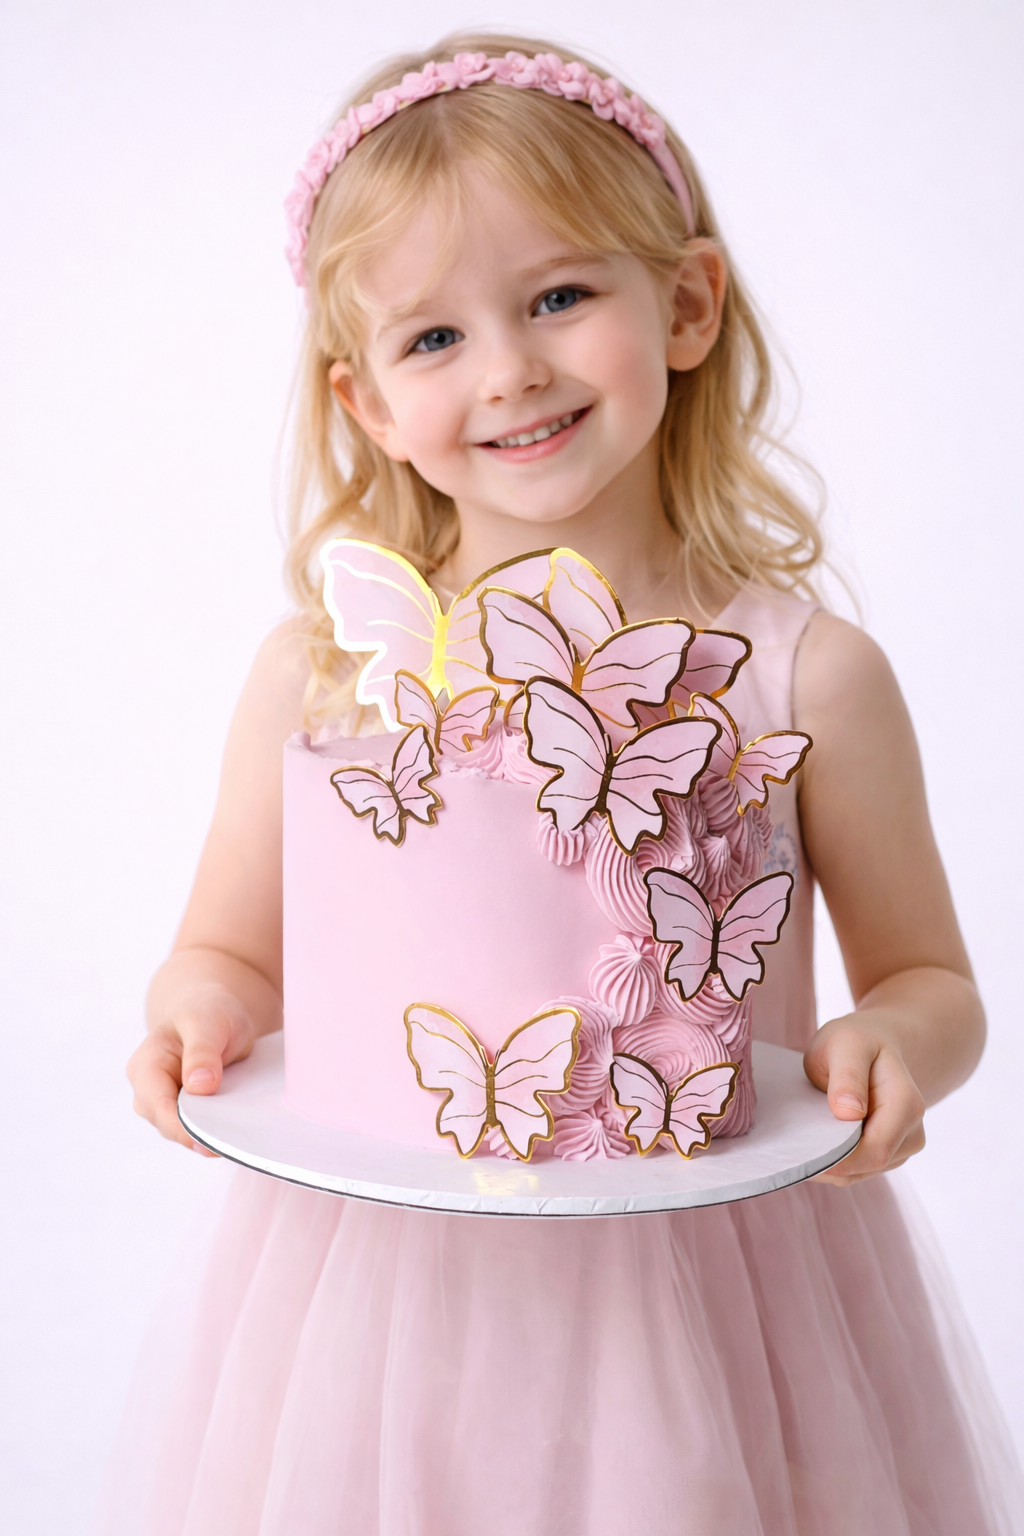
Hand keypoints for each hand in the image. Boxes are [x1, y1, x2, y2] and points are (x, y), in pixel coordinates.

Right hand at [127, 984, 256, 1154]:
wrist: (212, 1012)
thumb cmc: (206, 1012)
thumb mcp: (207, 1022)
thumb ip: (202, 1051)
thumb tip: (198, 1086)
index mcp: (145, 1066)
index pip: (158, 1107)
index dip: (182, 1128)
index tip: (211, 1142)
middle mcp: (148, 1090)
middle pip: (168, 1126)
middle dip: (197, 1136)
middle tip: (231, 1144)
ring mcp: (164, 1103)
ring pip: (182, 1133)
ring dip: (207, 1136)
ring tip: (236, 1137)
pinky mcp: (183, 1111)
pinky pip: (196, 1129)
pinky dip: (213, 1131)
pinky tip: (234, 1130)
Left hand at [804, 1013, 925, 1184]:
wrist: (876, 1044)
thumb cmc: (858, 1041)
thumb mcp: (847, 1044)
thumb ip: (848, 1076)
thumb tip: (849, 1113)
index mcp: (906, 1104)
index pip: (876, 1149)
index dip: (839, 1159)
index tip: (802, 1152)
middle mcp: (912, 1131)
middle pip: (867, 1165)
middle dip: (829, 1163)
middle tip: (791, 1148)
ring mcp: (902, 1146)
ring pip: (860, 1173)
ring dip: (829, 1164)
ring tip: (802, 1139)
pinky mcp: (888, 1154)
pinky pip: (857, 1170)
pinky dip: (833, 1163)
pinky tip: (814, 1142)